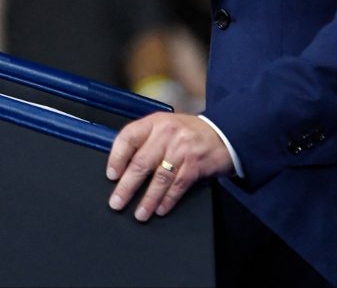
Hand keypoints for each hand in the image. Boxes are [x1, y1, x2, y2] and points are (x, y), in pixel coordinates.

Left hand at [106, 112, 232, 220]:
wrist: (225, 133)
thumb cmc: (189, 134)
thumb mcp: (166, 127)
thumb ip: (147, 141)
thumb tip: (123, 166)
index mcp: (155, 122)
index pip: (128, 137)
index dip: (116, 158)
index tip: (111, 175)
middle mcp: (167, 133)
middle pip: (141, 162)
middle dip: (126, 186)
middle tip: (117, 202)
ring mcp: (182, 148)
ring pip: (159, 178)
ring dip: (147, 199)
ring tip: (139, 214)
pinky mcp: (196, 164)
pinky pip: (177, 186)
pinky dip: (167, 200)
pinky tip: (160, 210)